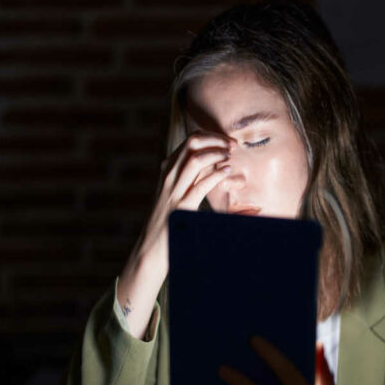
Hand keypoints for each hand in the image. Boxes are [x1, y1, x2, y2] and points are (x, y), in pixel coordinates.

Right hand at [117, 130, 235, 338]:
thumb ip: (190, 178)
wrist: (151, 248)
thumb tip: (212, 166)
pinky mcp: (182, 207)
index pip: (189, 141)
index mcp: (167, 170)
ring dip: (217, 153)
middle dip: (216, 139)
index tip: (226, 141)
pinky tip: (226, 172)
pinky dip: (216, 175)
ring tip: (230, 155)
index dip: (211, 136)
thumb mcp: (176, 194)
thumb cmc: (168, 221)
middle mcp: (168, 176)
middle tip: (232, 145)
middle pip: (192, 143)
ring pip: (196, 159)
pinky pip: (201, 185)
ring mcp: (174, 191)